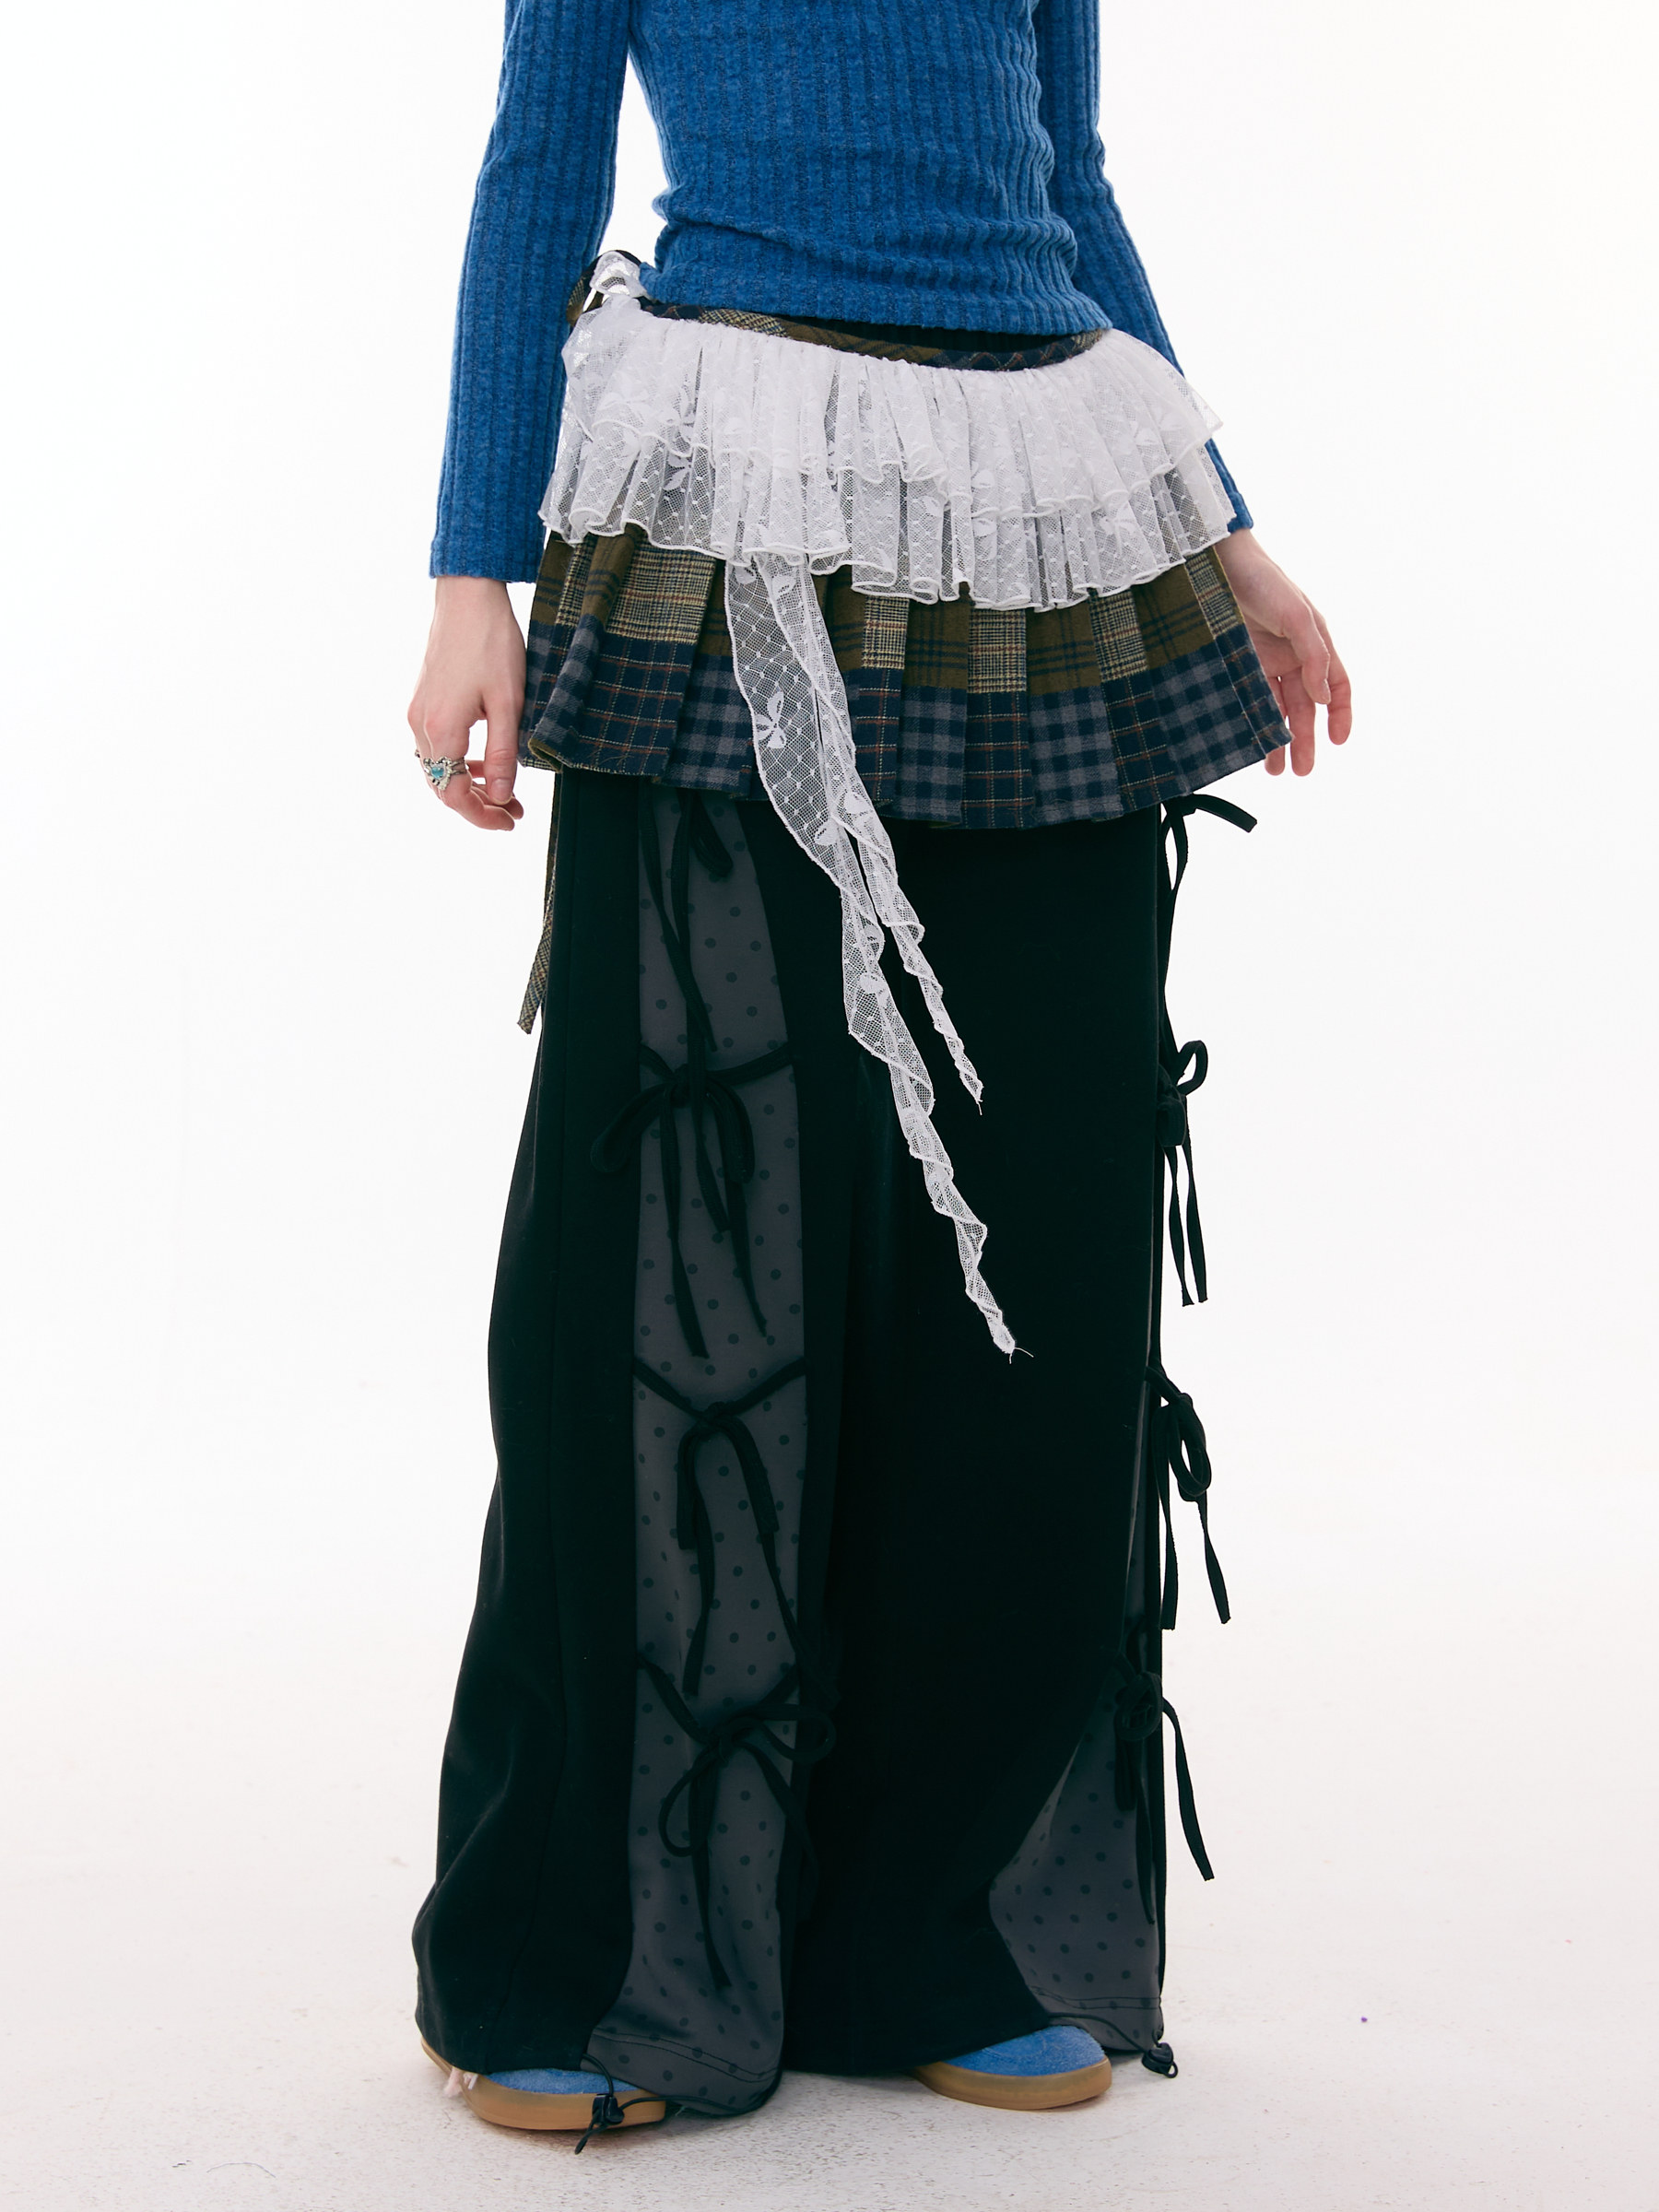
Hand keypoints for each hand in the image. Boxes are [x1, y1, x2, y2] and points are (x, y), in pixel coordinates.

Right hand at [407, 577, 526, 829]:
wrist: (467, 597)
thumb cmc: (492, 643)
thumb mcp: (509, 703)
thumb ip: (503, 754)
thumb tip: (502, 797)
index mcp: (441, 729)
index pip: (454, 794)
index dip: (482, 816)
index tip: (511, 821)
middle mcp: (421, 725)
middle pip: (442, 786)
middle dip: (478, 804)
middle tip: (514, 811)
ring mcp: (418, 712)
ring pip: (439, 768)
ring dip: (470, 784)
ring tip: (505, 792)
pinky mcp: (423, 701)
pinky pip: (437, 747)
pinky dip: (460, 761)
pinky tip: (484, 761)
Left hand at [1214, 530, 1351, 776]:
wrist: (1218, 565)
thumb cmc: (1265, 583)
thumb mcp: (1298, 616)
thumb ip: (1314, 656)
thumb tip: (1325, 698)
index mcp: (1315, 644)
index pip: (1337, 686)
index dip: (1341, 714)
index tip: (1337, 742)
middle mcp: (1293, 657)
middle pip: (1305, 707)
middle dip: (1306, 740)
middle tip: (1302, 771)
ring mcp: (1265, 663)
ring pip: (1277, 710)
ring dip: (1278, 740)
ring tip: (1276, 770)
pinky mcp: (1238, 666)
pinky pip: (1250, 701)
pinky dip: (1253, 723)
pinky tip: (1252, 744)